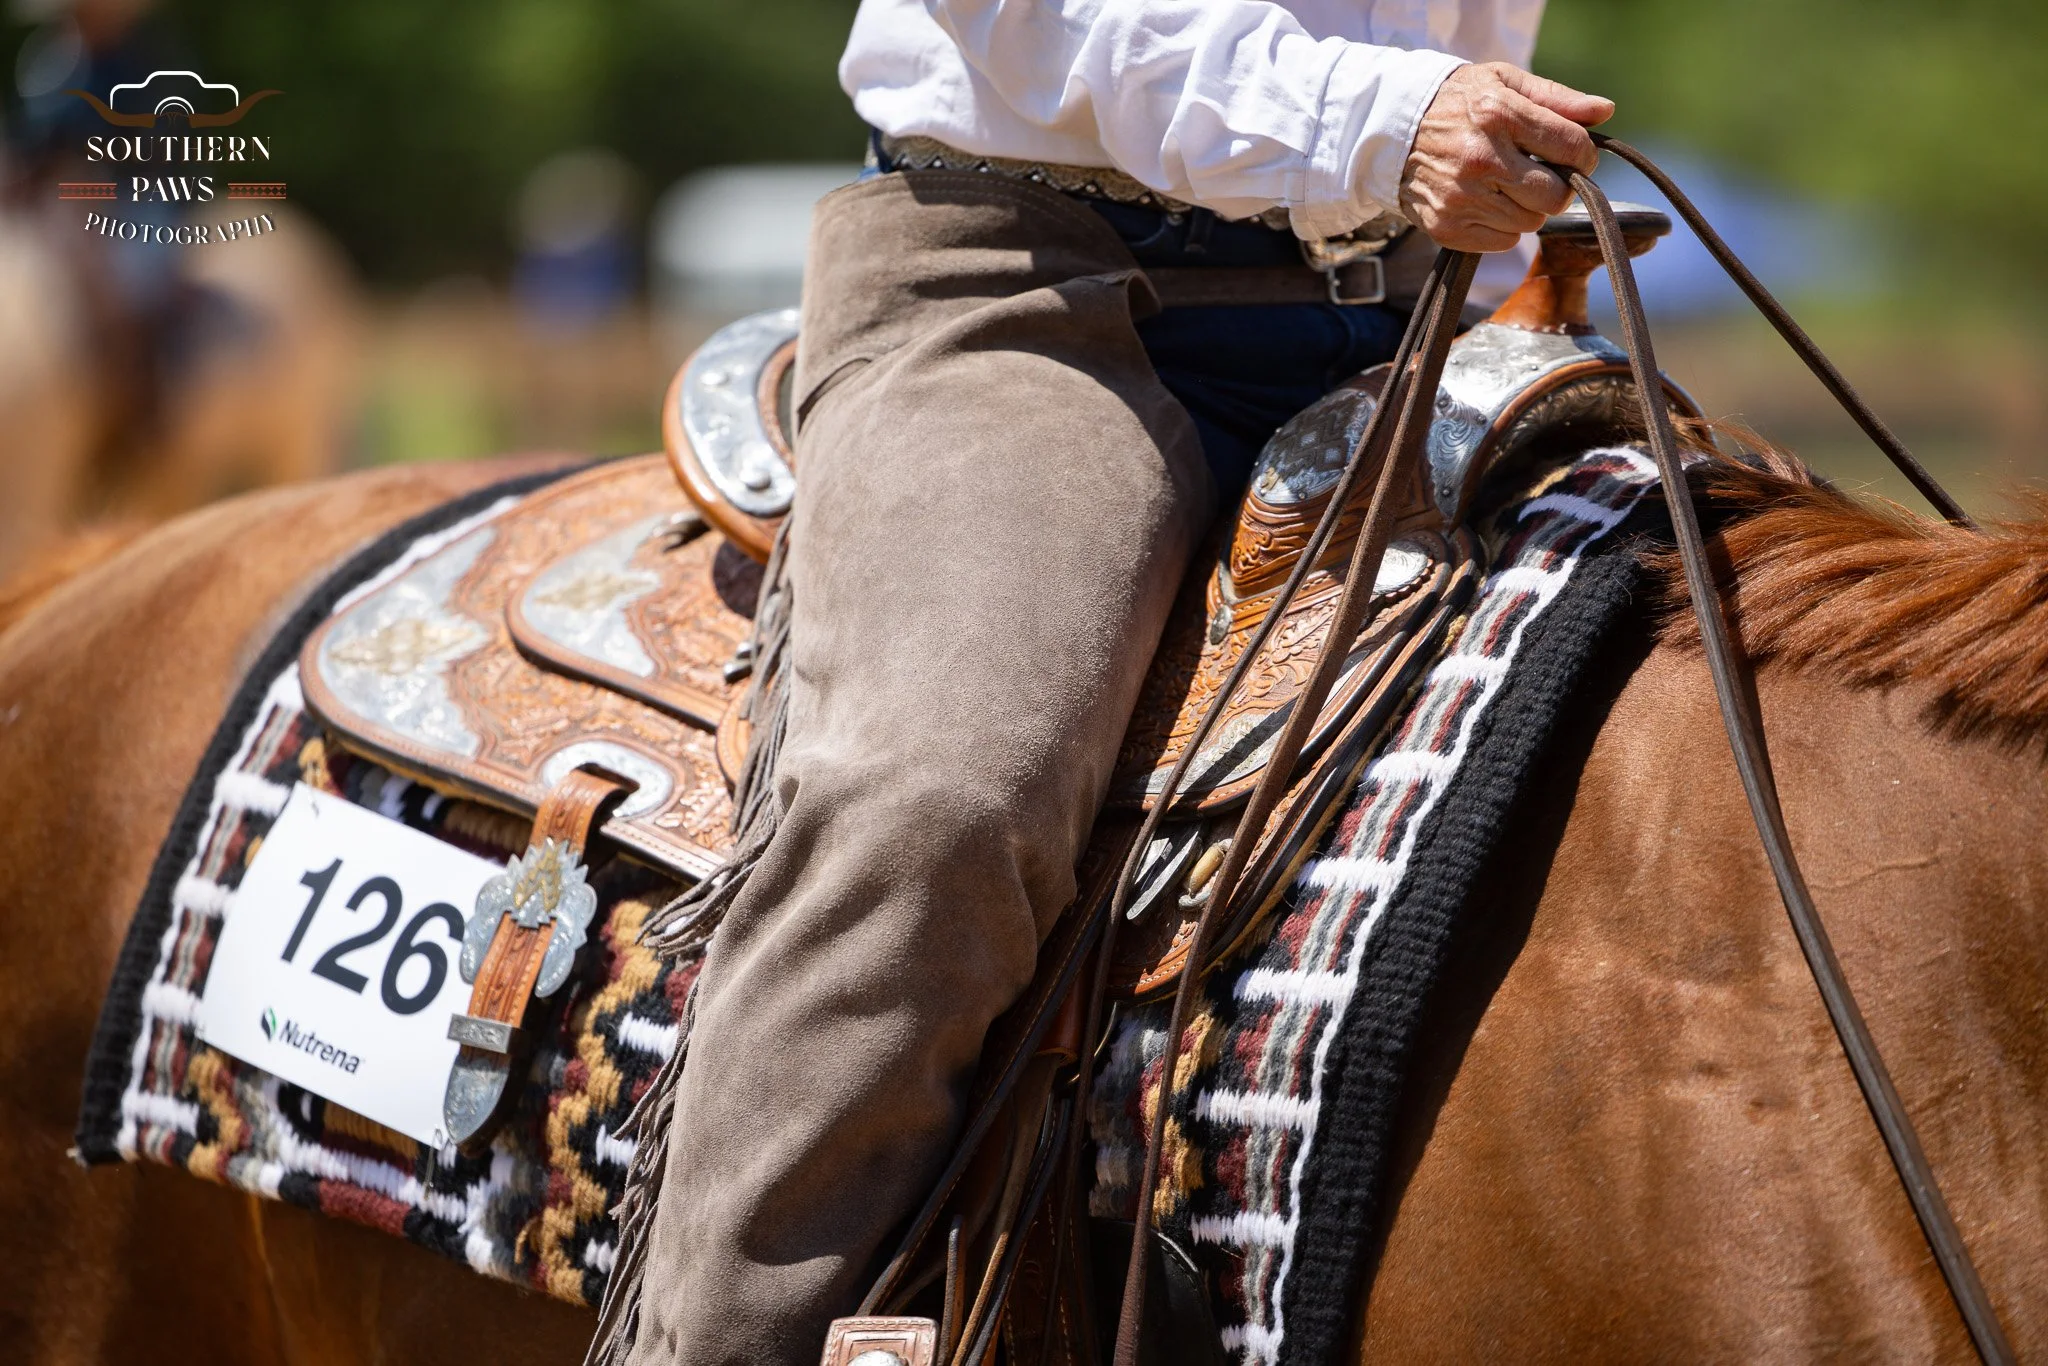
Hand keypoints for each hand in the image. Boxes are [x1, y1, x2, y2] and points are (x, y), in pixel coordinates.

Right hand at [1398, 62, 1613, 251]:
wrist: (1388, 131)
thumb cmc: (1456, 103)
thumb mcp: (1503, 83)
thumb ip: (1556, 98)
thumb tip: (1604, 111)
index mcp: (1498, 115)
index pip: (1571, 147)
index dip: (1583, 155)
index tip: (1574, 155)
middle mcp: (1480, 159)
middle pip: (1555, 195)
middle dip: (1560, 188)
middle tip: (1544, 175)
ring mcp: (1461, 198)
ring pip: (1532, 222)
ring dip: (1529, 207)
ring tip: (1509, 186)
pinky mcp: (1448, 227)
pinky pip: (1505, 241)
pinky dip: (1505, 227)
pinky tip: (1488, 203)